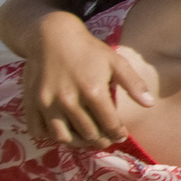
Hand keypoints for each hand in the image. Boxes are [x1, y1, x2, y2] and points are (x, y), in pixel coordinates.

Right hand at [23, 15, 152, 145]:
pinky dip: (50, 136)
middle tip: (106, 140)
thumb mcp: (116, 62)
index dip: (118, 134)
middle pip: (87, 134)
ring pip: (62, 137)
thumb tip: (150, 104)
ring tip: (87, 140)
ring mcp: (46, 103)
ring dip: (77, 143)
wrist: (51, 36)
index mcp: (93, 91)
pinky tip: (63, 132)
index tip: (121, 135)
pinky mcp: (30, 103)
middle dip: (101, 140)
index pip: (109, 125)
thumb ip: (133, 83)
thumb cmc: (88, 50)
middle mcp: (68, 100)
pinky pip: (38, 130)